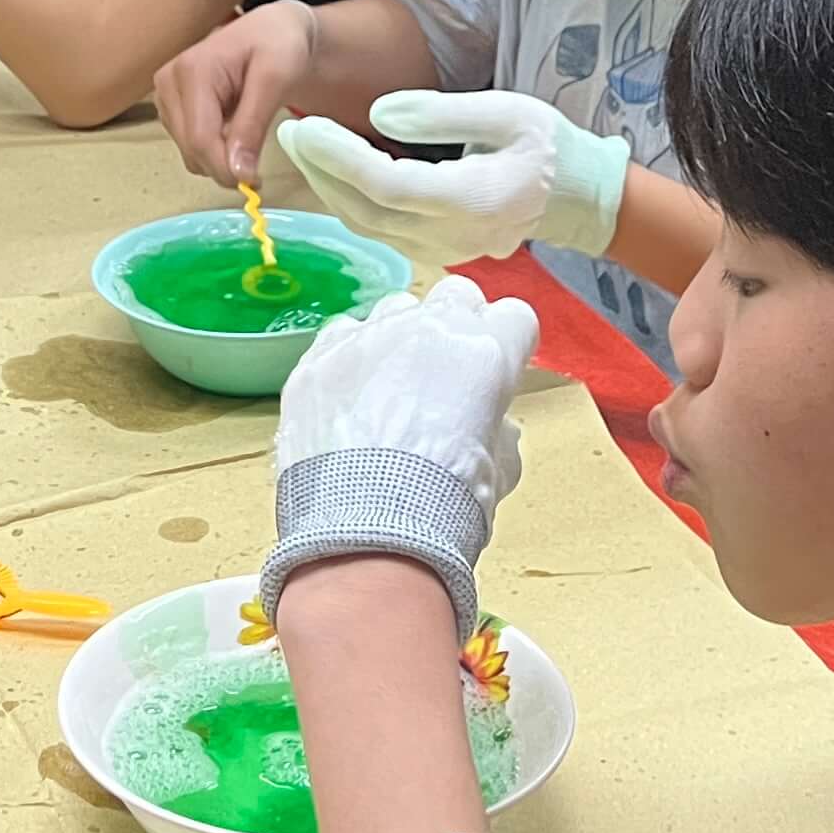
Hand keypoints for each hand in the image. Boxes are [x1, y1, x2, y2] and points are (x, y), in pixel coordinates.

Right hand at [151, 2, 323, 188]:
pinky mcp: (171, 107)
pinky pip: (190, 146)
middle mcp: (169, 82)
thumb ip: (253, 125)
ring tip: (247, 129)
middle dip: (225, 164)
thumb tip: (239, 173)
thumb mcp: (275, 79)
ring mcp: (166, 95)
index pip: (200, 139)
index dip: (226, 168)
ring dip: (220, 157)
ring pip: (189, 153)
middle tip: (258, 162)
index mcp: (191, 71)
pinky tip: (232, 127)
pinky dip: (215, 148)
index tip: (255, 182)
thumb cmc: (278, 44)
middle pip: (191, 149)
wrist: (271, 30)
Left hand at [260, 272, 539, 639]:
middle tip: (448, 375)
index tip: (499, 374)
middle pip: (456, 297)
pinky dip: (349, 361)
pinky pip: (340, 338)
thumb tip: (490, 426)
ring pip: (394, 311)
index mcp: (485, 354)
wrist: (366, 535)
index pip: (515, 319)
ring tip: (389, 393)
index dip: (510, 347)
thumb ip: (499, 431)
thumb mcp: (500, 473)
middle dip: (458, 327)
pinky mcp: (318, 360)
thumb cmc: (442, 508)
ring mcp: (366, 339)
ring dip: (400, 342)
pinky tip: (348, 404)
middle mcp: (427, 331)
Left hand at [273, 90, 631, 266]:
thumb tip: (375, 113)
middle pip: (367, 211)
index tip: (305, 126)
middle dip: (321, 171)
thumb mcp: (506, 112)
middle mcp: (453, 235)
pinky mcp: (437, 251)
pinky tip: (333, 171)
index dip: (340, 159)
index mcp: (473, 199)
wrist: (578, 199)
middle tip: (289, 129)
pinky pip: (380, 230)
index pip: (388, 185)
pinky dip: (349, 200)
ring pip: (368, 226)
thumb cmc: (547, 146)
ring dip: (328, 187)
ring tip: (302, 145)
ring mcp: (444, 251)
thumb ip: (439, 113)